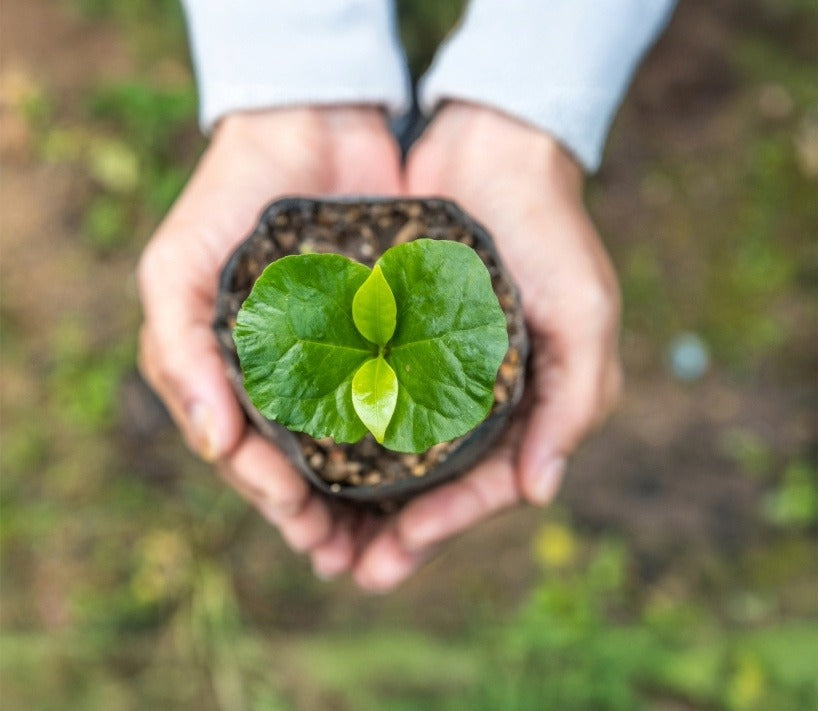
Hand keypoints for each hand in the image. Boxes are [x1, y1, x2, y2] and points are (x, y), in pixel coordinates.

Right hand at [137, 107, 402, 575]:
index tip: (304, 526)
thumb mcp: (175, 271)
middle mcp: (292, 376)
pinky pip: (401, 399)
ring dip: (369, 503)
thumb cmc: (228, 200)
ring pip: (356, 448)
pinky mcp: (391, 334)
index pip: (252, 457)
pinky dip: (410, 442)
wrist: (309, 127)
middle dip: (325, 520)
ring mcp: (343, 358)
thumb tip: (211, 442)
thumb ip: (179, 355)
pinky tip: (427, 474)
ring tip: (390, 547)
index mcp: (237, 375)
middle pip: (307, 466)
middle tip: (352, 562)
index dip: (274, 498)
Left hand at [348, 102, 621, 589]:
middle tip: (347, 570)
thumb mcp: (583, 313)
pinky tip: (307, 462)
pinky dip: (340, 436)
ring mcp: (433, 367)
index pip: (487, 482)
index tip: (399, 551)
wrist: (493, 146)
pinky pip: (366, 398)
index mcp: (526, 402)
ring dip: (360, 500)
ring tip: (316, 538)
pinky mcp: (394, 336)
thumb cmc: (551, 231)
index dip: (446, 522)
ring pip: (395, 452)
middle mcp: (477, 394)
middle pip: (434, 481)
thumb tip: (541, 494)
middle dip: (395, 532)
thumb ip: (574, 403)